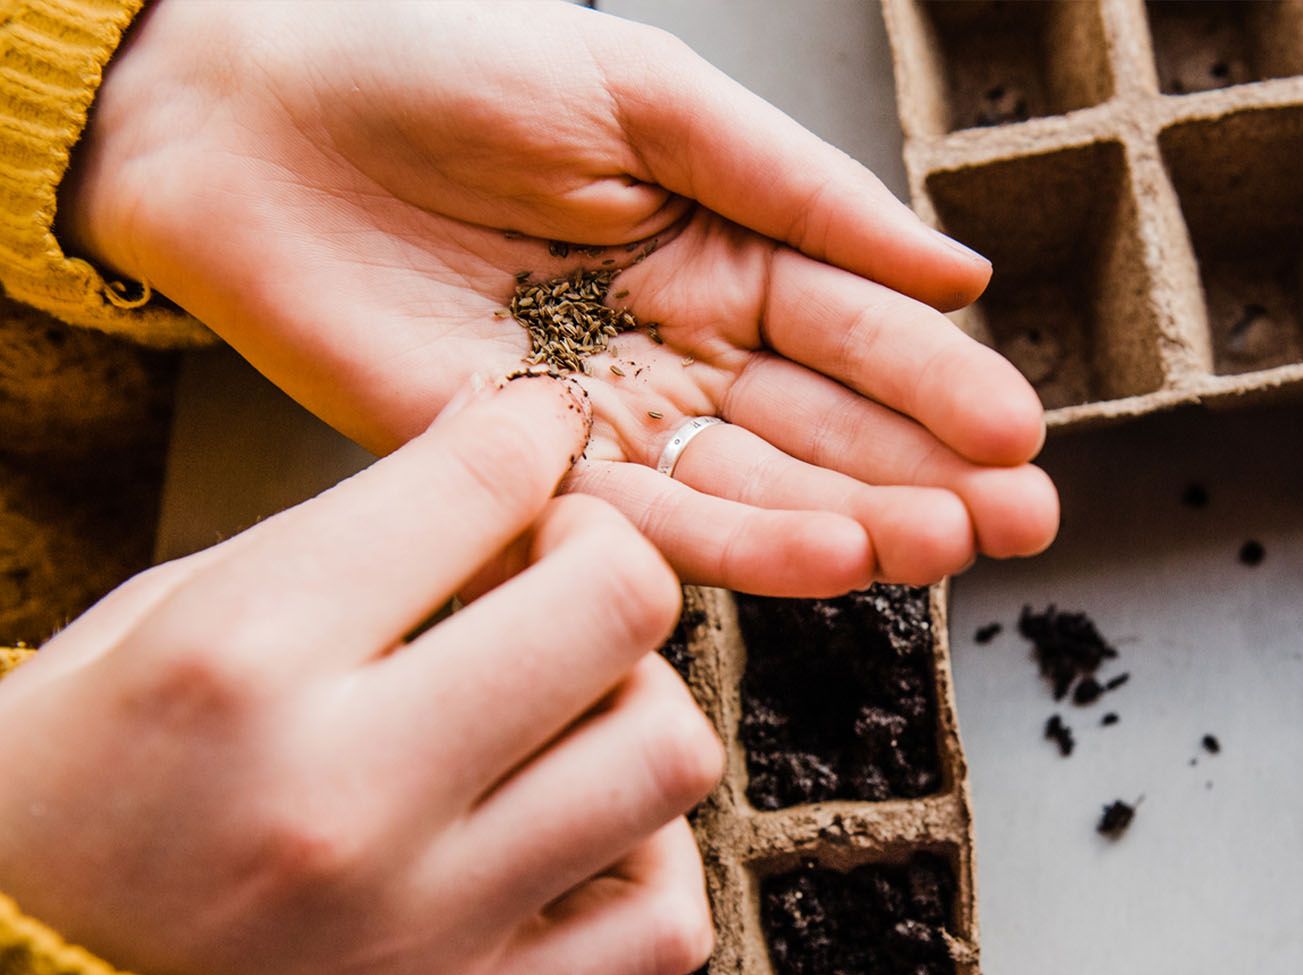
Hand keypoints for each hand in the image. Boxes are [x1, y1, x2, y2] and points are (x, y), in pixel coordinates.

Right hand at [0, 377, 723, 974]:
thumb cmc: (77, 782)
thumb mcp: (168, 610)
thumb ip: (352, 532)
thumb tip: (511, 440)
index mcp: (239, 661)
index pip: (484, 480)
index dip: (531, 430)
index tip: (535, 438)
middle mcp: (340, 797)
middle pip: (619, 606)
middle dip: (608, 556)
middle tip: (561, 570)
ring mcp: (413, 928)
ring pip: (669, 758)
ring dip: (637, 709)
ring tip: (565, 712)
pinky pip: (665, 922)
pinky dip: (646, 861)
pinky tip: (569, 831)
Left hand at [66, 0, 1058, 595]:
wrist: (255, 116)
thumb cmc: (440, 63)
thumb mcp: (647, 96)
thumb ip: (799, 190)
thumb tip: (954, 272)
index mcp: (726, 251)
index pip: (858, 330)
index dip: (940, 383)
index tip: (1017, 432)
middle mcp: (682, 349)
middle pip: (827, 429)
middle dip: (929, 475)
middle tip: (1022, 521)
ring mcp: (611, 418)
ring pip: (754, 490)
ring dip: (855, 525)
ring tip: (945, 547)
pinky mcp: (526, 475)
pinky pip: (644, 523)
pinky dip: (734, 546)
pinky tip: (825, 557)